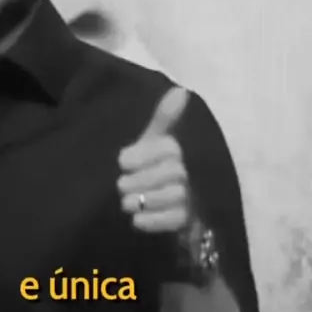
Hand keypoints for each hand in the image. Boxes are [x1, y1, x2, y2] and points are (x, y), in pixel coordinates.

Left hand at [117, 86, 190, 232]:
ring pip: (174, 195)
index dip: (142, 155)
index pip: (167, 148)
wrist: (162, 207)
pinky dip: (153, 221)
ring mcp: (190, 197)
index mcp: (178, 150)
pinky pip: (175, 220)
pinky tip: (137, 220)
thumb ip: (163, 119)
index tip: (122, 162)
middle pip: (171, 172)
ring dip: (145, 200)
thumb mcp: (152, 142)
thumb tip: (181, 90)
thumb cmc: (153, 168)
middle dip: (141, 180)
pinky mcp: (187, 221)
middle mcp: (189, 172)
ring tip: (127, 203)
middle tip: (121, 186)